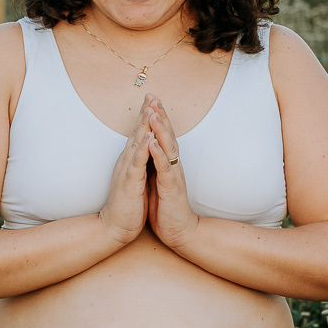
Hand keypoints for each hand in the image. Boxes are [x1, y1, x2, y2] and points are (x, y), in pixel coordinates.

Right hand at [97, 93, 157, 244]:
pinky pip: (137, 162)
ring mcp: (127, 170)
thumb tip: (143, 151)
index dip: (146, 117)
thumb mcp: (135, 180)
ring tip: (151, 108)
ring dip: (144, 125)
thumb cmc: (127, 205)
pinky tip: (149, 137)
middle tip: (152, 94)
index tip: (153, 99)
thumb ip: (138, 164)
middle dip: (145, 113)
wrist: (115, 227)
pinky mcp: (129, 182)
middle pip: (137, 133)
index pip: (139, 135)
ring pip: (137, 143)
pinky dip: (143, 148)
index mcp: (130, 161)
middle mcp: (126, 161)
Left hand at [144, 97, 199, 249]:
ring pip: (167, 147)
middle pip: (167, 135)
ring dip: (160, 130)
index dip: (156, 116)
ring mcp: (173, 175)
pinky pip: (164, 168)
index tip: (149, 98)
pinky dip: (158, 154)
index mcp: (167, 163)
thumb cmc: (166, 207)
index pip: (162, 135)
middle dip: (160, 115)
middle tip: (153, 96)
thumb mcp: (157, 181)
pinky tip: (152, 142)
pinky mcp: (171, 188)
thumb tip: (148, 148)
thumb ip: (154, 164)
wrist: (179, 232)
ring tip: (153, 112)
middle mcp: (172, 165)